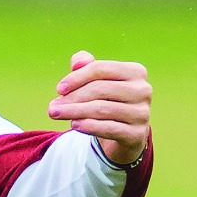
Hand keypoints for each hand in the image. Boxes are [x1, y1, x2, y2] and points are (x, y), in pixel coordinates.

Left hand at [48, 50, 151, 164]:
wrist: (125, 131)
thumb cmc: (108, 99)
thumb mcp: (97, 80)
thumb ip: (85, 65)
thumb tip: (77, 63)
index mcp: (135, 71)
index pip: (100, 69)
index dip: (76, 78)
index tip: (59, 89)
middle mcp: (143, 90)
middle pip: (100, 89)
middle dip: (73, 97)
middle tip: (53, 107)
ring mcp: (142, 113)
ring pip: (102, 109)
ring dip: (75, 112)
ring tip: (57, 114)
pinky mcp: (137, 134)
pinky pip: (109, 128)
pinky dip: (89, 126)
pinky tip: (74, 124)